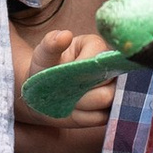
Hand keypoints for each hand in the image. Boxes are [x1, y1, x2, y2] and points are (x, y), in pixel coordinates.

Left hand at [16, 23, 118, 143]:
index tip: (64, 74)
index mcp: (96, 47)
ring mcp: (111, 88)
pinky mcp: (108, 108)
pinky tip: (73, 110)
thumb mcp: (43, 54)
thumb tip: (65, 35)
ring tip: (67, 99)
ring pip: (107, 100)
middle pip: (107, 83)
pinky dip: (85, 117)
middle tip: (63, 90)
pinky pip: (103, 117)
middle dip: (82, 91)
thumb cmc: (44, 68)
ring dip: (83, 104)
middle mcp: (109, 67)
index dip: (82, 72)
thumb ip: (51, 43)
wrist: (41, 94)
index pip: (99, 61)